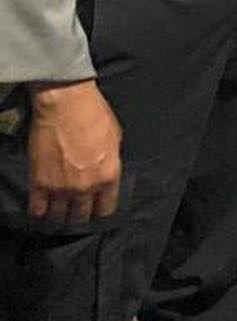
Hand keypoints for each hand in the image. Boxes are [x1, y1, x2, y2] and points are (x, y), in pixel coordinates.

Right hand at [27, 81, 121, 226]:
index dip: (100, 209)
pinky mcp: (40, 184)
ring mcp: (62, 188)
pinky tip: (41, 206)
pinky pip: (37, 211)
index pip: (106, 208)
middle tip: (75, 208)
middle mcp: (86, 187)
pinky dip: (39, 211)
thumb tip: (106, 170)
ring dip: (58, 215)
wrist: (66, 102)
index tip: (95, 207)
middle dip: (79, 214)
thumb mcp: (115, 136)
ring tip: (57, 209)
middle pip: (81, 216)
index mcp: (108, 175)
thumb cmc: (93, 112)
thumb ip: (111, 160)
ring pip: (59, 217)